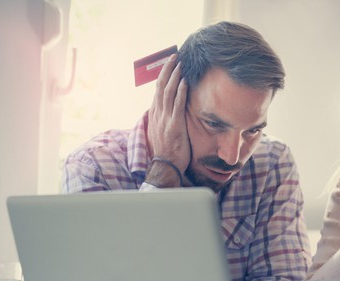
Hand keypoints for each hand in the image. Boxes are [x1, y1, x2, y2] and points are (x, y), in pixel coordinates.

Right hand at [146, 54, 190, 186]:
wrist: (165, 166)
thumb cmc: (168, 151)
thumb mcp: (163, 131)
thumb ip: (166, 119)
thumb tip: (170, 111)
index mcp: (155, 114)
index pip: (158, 90)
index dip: (163, 75)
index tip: (169, 64)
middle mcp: (158, 114)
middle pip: (161, 86)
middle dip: (167, 69)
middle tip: (174, 56)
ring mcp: (165, 119)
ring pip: (167, 92)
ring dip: (174, 76)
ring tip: (180, 63)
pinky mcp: (174, 125)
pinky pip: (176, 105)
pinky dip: (180, 92)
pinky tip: (184, 82)